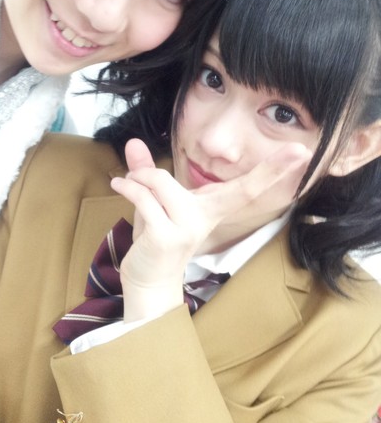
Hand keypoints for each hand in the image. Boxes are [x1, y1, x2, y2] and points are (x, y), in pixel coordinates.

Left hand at [111, 138, 309, 321]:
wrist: (147, 282)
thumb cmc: (155, 238)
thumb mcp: (155, 200)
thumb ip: (147, 170)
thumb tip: (133, 141)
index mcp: (211, 208)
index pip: (248, 188)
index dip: (275, 171)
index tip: (302, 153)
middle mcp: (206, 218)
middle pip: (240, 189)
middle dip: (272, 172)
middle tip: (299, 150)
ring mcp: (189, 229)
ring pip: (163, 182)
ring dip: (140, 177)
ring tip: (129, 181)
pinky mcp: (167, 237)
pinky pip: (145, 198)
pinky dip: (128, 187)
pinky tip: (120, 185)